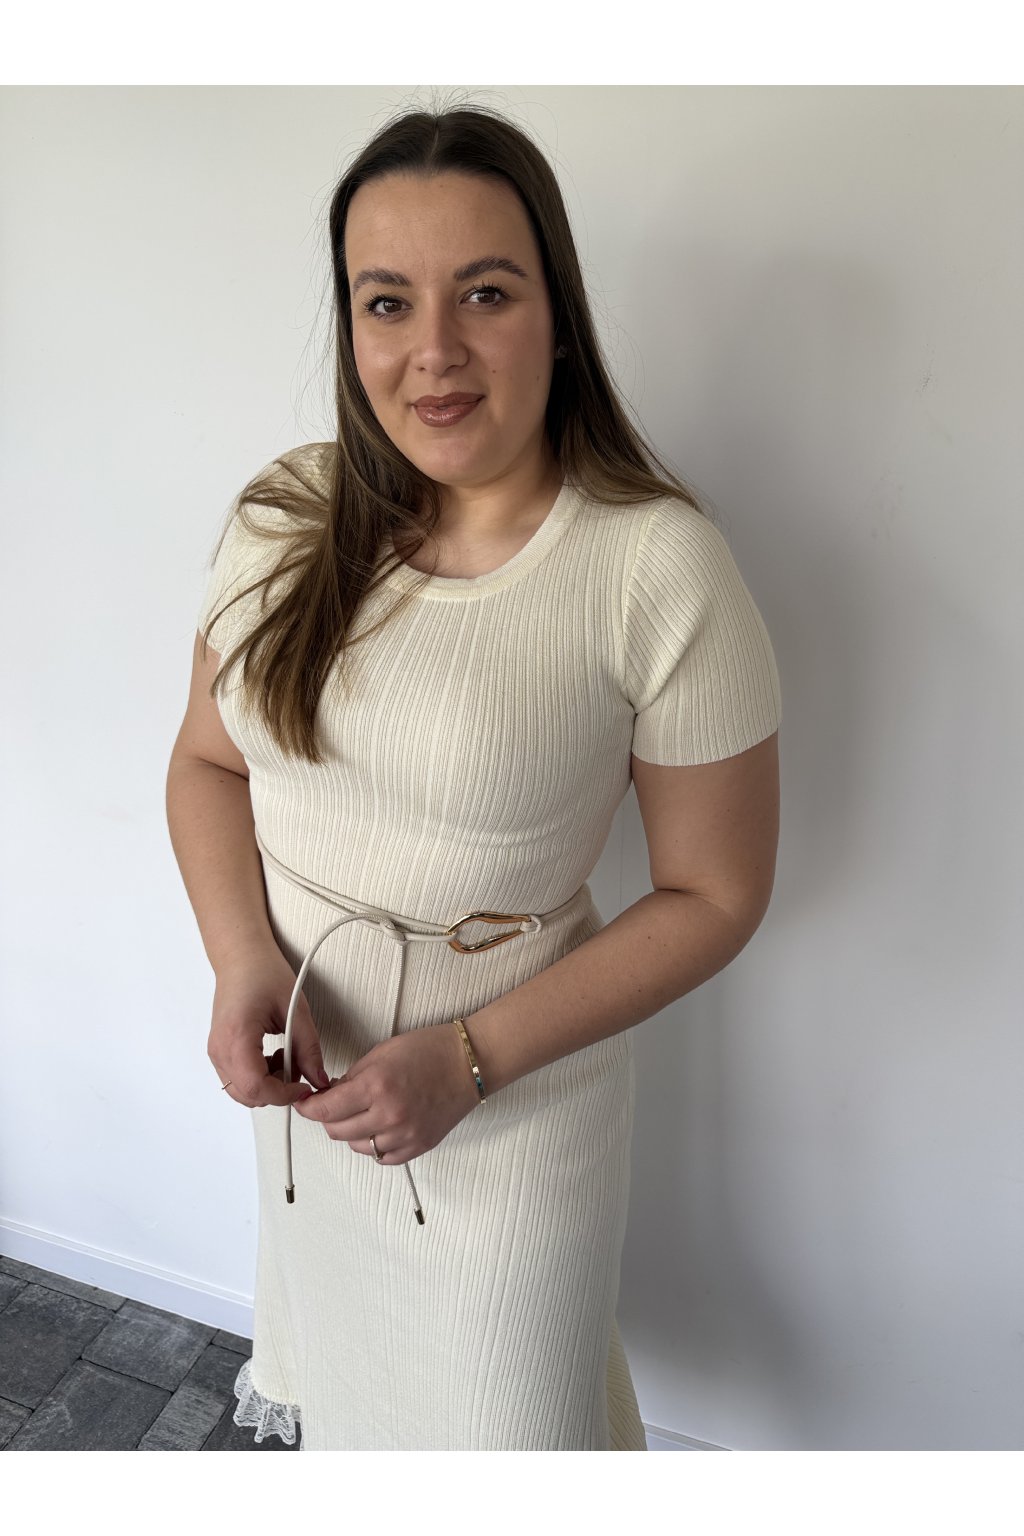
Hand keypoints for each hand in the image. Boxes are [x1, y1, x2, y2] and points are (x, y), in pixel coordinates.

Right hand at [209, 943, 330, 1107]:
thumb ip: (309, 1049)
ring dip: (268, 1084)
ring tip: (286, 1056)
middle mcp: (220, 1048)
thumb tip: (319, 1079)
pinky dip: (259, 1076)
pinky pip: (238, 1078)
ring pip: (241, 1091)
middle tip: (298, 1070)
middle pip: (246, 1095)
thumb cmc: (262, 973)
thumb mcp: (296, 1010)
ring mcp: (216, 1051)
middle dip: (277, 1091)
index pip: (256, 1086)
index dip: (283, 1094)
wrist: (242, 958)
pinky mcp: (220, 1051)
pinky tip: (274, 1055)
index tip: (303, 1087)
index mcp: (237, 1036)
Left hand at [293, 1021, 480, 1164]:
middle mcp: (389, 1115)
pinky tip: (379, 1127)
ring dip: (351, 1132)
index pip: (326, 1109)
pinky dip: (374, 1144)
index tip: (303, 1104)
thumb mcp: (382, 1052)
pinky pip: (382, 1157)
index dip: (308, 1108)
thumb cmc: (429, 1050)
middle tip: (332, 1104)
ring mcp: (405, 1134)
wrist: (468, 1063)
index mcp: (376, 1086)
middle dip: (328, 1118)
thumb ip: (352, 1077)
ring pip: (357, 1147)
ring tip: (361, 1113)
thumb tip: (330, 1095)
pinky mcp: (418, 1146)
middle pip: (337, 1131)